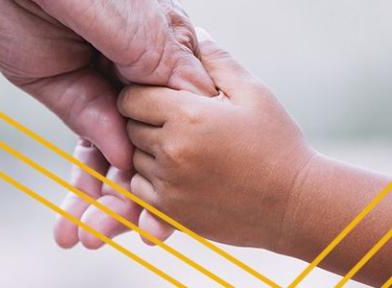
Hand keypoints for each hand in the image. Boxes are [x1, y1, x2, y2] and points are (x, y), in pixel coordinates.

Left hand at [0, 0, 214, 248]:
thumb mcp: (129, 18)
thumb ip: (160, 57)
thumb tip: (184, 110)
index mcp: (167, 50)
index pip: (188, 112)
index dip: (188, 157)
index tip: (181, 202)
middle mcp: (143, 76)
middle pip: (156, 141)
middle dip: (149, 189)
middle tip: (145, 234)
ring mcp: (110, 92)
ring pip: (122, 153)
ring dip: (116, 197)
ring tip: (101, 235)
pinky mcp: (79, 103)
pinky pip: (90, 148)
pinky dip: (90, 181)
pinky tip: (85, 211)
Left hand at [118, 31, 313, 248]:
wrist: (293, 203)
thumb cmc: (277, 144)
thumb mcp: (254, 93)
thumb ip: (218, 61)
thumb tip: (198, 35)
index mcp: (187, 115)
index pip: (131, 97)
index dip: (141, 94)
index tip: (159, 99)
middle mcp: (170, 150)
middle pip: (129, 127)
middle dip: (145, 121)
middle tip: (174, 124)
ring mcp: (168, 184)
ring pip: (132, 158)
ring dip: (148, 151)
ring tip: (182, 149)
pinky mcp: (170, 211)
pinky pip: (137, 188)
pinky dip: (150, 180)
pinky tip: (180, 173)